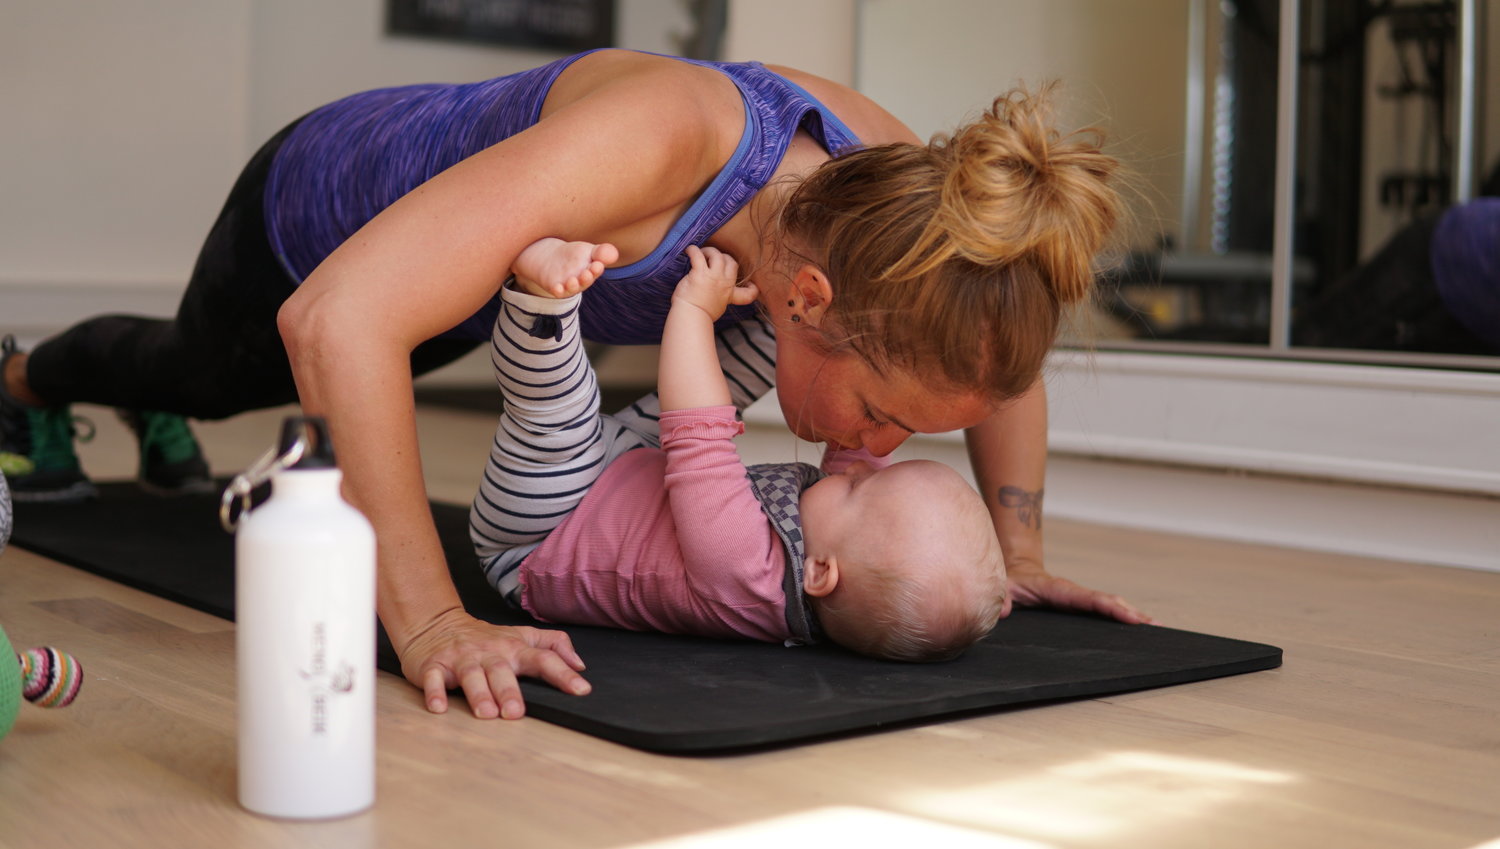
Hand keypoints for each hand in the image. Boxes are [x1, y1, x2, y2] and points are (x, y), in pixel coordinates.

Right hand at [399, 607, 590, 718]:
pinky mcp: (434, 665)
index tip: (581, 690)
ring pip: (470, 674)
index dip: (563, 673)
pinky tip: (439, 707)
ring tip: (486, 713)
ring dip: (478, 694)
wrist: (436, 624)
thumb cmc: (485, 639)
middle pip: (501, 670)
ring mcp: (461, 658)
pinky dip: (435, 692)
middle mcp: (489, 652)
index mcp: (514, 648)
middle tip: (516, 713)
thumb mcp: (522, 636)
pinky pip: (434, 678)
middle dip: (509, 691)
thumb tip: (580, 664)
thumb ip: (553, 645)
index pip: (543, 658)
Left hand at [672, 245, 756, 320]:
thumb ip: (719, 299)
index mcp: (729, 294)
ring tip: (702, 253)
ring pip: (717, 255)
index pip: (750, 293)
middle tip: (713, 259)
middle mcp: (724, 284)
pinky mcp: (700, 273)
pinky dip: (693, 250)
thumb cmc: (700, 316)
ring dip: (710, 252)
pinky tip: (689, 250)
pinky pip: (698, 255)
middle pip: (732, 263)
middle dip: (724, 257)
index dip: (752, 288)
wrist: (692, 317)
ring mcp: (713, 277)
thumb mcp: (717, 309)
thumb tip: (712, 293)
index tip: (751, 286)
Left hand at [1004, 562, 1155, 624]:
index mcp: (1061, 591)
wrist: (1015, 569)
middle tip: (1156, 627)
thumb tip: (1005, 611)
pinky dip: (1121, 616)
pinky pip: (1103, 609)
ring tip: (1156, 628)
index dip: (1111, 608)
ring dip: (1132, 615)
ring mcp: (1079, 599)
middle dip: (1131, 613)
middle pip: (1108, 602)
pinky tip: (1136, 627)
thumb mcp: (1005, 587)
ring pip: (1110, 605)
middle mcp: (1075, 594)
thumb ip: (1005, 599)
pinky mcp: (1079, 604)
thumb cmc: (1011, 581)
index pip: (1090, 599)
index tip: (1132, 617)